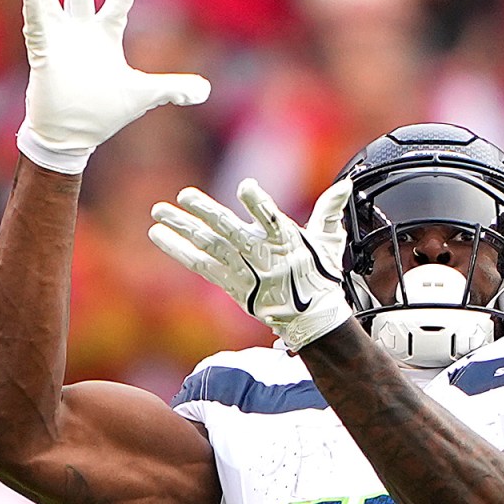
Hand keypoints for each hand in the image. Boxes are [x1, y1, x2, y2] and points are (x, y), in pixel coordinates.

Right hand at [17, 0, 211, 173]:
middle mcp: (81, 31)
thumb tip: (206, 90)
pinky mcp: (44, 55)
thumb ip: (171, 88)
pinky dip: (35, 15)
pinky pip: (37, 31)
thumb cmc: (102, 112)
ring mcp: (59, 41)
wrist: (72, 135)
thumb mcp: (142, 95)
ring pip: (51, 1)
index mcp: (106, 36)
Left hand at [148, 179, 348, 352]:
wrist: (310, 318)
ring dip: (183, 227)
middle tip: (185, 195)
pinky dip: (178, 250)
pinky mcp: (231, 284)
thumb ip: (329, 211)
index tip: (245, 186)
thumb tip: (344, 185)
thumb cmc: (318, 275)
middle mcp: (262, 256)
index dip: (259, 203)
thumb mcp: (328, 242)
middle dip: (207, 213)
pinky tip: (159, 235)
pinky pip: (200, 265)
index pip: (272, 219)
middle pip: (231, 232)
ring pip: (210, 246)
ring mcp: (244, 271)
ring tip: (160, 211)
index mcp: (287, 241)